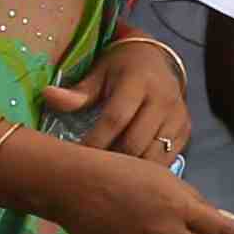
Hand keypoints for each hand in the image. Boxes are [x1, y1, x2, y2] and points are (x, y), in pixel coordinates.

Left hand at [52, 32, 192, 162]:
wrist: (155, 59)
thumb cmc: (120, 67)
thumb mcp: (98, 73)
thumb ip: (78, 92)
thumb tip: (47, 95)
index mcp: (139, 82)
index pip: (116, 119)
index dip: (95, 141)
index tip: (76, 156)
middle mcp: (164, 99)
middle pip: (136, 142)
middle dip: (111, 160)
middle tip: (91, 170)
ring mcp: (178, 116)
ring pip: (154, 155)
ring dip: (131, 168)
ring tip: (110, 174)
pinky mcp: (186, 130)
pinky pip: (168, 158)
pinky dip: (147, 168)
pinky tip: (130, 170)